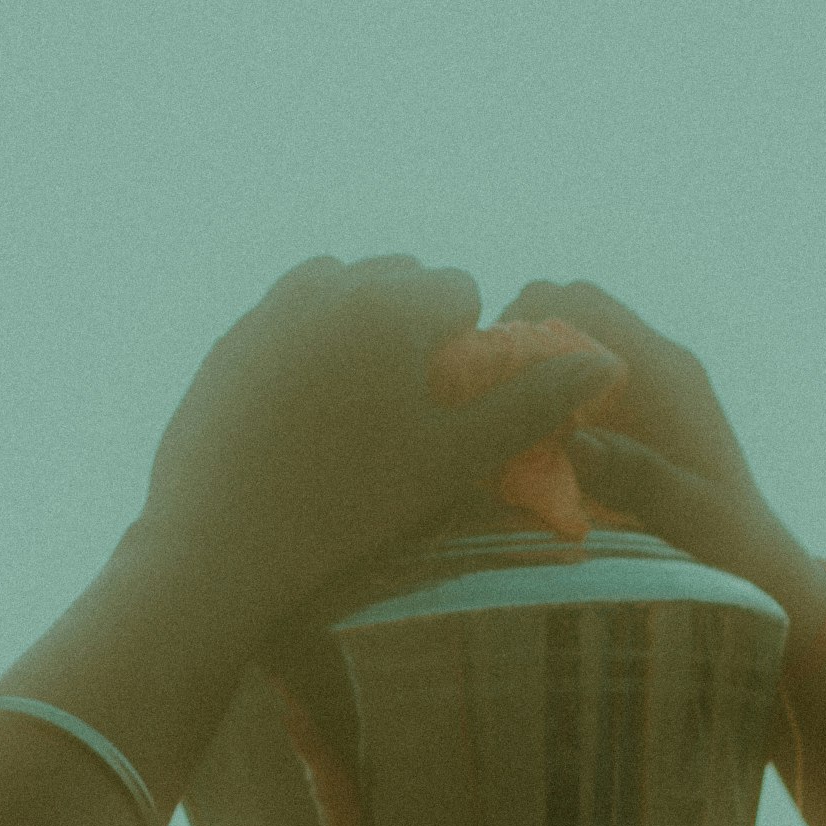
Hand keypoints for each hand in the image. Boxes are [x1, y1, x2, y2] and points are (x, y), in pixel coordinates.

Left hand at [133, 255, 624, 645]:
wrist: (219, 546)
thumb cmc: (349, 509)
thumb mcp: (452, 462)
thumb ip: (529, 405)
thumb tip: (606, 362)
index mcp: (392, 302)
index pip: (457, 289)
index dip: (461, 349)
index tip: (441, 408)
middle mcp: (329, 284)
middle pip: (398, 278)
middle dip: (410, 328)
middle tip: (400, 413)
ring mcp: (269, 308)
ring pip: (339, 293)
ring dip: (358, 331)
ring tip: (353, 413)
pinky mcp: (228, 342)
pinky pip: (286, 324)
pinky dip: (306, 353)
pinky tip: (300, 422)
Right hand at [498, 278, 825, 647]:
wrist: (757, 557)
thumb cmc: (726, 546)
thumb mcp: (685, 518)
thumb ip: (635, 477)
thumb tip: (574, 441)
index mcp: (667, 373)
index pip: (581, 304)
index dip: (522, 322)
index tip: (485, 376)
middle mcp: (658, 362)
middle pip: (569, 306)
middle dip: (518, 340)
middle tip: (485, 399)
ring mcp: (650, 379)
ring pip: (571, 334)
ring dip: (532, 365)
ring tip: (501, 419)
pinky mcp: (641, 403)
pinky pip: (582, 371)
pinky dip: (548, 389)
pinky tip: (530, 439)